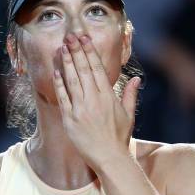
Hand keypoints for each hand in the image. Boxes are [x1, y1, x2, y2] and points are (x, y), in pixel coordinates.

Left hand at [53, 32, 140, 170]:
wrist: (109, 158)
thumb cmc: (119, 138)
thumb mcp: (129, 115)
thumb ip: (130, 95)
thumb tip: (137, 78)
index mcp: (108, 97)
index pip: (97, 69)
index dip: (90, 52)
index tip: (84, 39)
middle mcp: (94, 100)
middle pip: (83, 70)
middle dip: (76, 51)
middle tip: (70, 36)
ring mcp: (81, 109)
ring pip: (72, 80)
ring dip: (67, 62)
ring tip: (62, 48)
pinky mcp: (70, 119)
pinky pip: (63, 98)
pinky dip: (59, 83)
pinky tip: (57, 71)